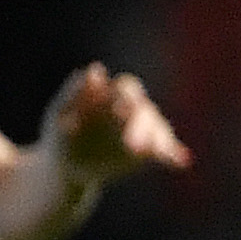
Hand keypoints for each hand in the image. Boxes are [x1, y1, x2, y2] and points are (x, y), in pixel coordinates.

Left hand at [41, 64, 189, 189]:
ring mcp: (142, 131)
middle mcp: (131, 110)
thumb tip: (94, 69)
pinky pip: (164, 151)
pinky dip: (173, 154)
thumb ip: (74, 93)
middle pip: (144, 110)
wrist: (65, 170)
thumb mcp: (58, 115)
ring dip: (157, 139)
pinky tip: (181, 161)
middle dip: (140, 125)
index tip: (120, 111)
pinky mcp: (149, 152)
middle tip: (133, 146)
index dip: (127, 97)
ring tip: (154, 152)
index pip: (126, 88)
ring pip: (157, 129)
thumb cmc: (60, 137)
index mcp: (111, 96)